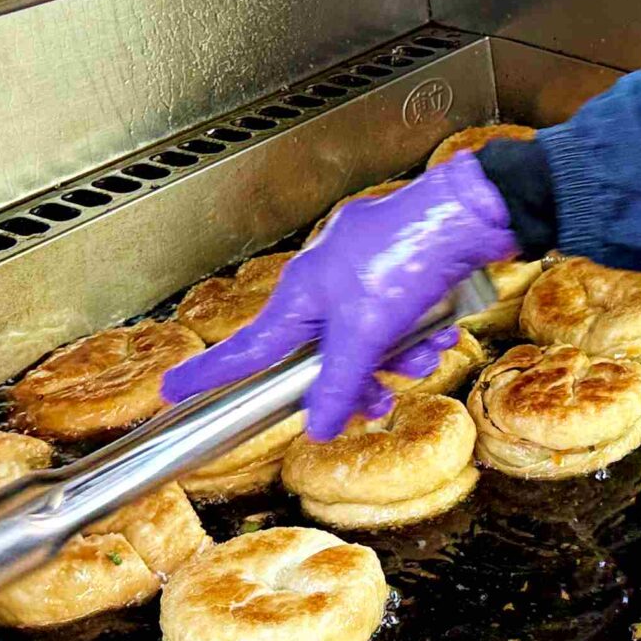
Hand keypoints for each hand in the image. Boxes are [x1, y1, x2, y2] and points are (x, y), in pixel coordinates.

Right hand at [158, 154, 518, 439]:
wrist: (469, 216)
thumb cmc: (408, 255)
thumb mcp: (367, 334)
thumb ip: (339, 384)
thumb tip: (318, 425)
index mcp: (302, 292)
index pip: (247, 346)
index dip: (210, 372)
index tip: (171, 388)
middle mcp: (325, 281)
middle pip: (322, 354)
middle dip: (358, 379)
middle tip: (378, 401)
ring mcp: (361, 274)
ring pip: (366, 340)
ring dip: (398, 357)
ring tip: (425, 354)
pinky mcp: (397, 270)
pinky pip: (395, 319)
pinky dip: (417, 332)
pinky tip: (440, 331)